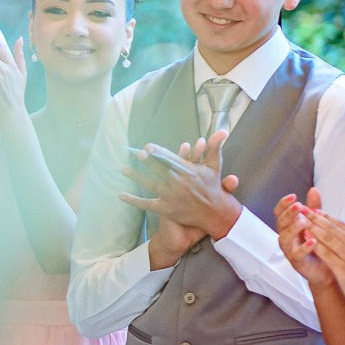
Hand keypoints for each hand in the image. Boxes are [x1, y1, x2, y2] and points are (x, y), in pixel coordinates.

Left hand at [122, 131, 242, 238]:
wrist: (215, 213)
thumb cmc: (212, 186)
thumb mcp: (214, 166)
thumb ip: (214, 147)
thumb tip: (222, 131)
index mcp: (189, 172)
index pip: (171, 160)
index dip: (159, 153)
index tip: (148, 147)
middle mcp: (179, 184)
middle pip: (161, 171)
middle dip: (149, 163)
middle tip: (137, 154)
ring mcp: (171, 197)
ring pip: (151, 185)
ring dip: (136, 177)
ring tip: (123, 169)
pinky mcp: (166, 209)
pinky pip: (147, 204)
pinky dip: (134, 200)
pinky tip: (121, 195)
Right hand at [275, 190, 339, 290]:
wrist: (326, 270)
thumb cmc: (319, 246)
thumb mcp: (317, 223)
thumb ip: (314, 207)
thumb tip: (314, 189)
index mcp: (289, 226)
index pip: (280, 212)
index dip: (284, 204)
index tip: (293, 196)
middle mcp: (286, 237)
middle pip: (281, 223)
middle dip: (289, 213)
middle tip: (299, 206)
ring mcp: (290, 250)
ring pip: (285, 238)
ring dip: (293, 228)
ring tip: (304, 221)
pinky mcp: (297, 262)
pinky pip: (297, 254)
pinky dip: (304, 247)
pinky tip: (313, 240)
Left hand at [301, 198, 344, 319]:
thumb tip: (344, 236)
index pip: (343, 226)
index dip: (328, 217)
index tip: (315, 210)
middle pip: (334, 229)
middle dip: (316, 217)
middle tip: (303, 208)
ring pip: (329, 238)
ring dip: (313, 227)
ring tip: (300, 219)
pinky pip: (327, 254)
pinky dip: (315, 244)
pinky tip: (305, 239)